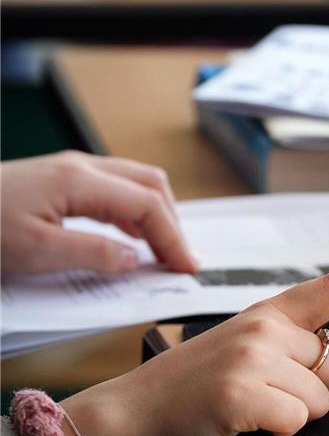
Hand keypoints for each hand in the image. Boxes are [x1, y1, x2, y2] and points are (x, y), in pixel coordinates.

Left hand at [0, 151, 194, 273]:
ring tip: (163, 249)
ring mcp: (71, 169)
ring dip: (156, 214)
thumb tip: (134, 259)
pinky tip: (130, 236)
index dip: (172, 238)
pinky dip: (135, 212)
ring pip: (135, 183)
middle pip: (150, 185)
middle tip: (180, 259)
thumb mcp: (34, 251)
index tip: (186, 267)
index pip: (147, 206)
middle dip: (172, 223)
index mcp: (80, 181)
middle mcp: (82, 168)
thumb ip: (92, 254)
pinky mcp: (60, 178)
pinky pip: (115, 188)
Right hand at [58, 268, 328, 435]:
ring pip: (321, 400)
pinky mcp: (243, 394)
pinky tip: (243, 420)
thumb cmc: (190, 384)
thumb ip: (290, 343)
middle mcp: (265, 327)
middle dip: (322, 391)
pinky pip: (297, 420)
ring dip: (294, 414)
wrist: (131, 411)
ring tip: (250, 406)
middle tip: (274, 394)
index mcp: (268, 312)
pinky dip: (277, 430)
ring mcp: (254, 358)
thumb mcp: (242, 346)